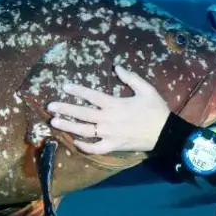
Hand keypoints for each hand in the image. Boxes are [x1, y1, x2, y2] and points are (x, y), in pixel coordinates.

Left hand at [47, 65, 170, 154]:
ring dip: (68, 126)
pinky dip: (84, 146)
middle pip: (82, 114)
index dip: (77, 91)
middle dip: (65, 109)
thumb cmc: (156, 110)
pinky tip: (74, 142)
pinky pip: (95, 148)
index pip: (91, 96)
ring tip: (54, 122)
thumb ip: (130, 78)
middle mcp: (108, 120)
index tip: (64, 87)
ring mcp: (109, 135)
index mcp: (115, 104)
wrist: (165, 132)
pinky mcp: (113, 146)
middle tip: (50, 106)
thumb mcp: (146, 89)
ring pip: (84, 131)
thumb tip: (116, 67)